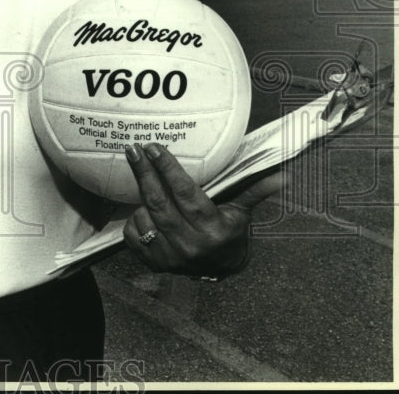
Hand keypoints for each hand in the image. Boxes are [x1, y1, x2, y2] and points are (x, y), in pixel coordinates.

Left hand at [121, 142, 282, 277]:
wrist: (220, 268)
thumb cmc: (230, 231)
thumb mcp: (241, 210)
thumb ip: (254, 188)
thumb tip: (283, 174)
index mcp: (214, 229)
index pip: (185, 193)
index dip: (168, 168)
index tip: (155, 148)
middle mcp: (191, 245)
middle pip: (160, 202)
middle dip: (145, 173)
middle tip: (134, 150)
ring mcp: (171, 257)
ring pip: (144, 217)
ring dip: (141, 197)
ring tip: (143, 179)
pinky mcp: (154, 263)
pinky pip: (133, 234)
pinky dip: (136, 219)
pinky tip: (143, 208)